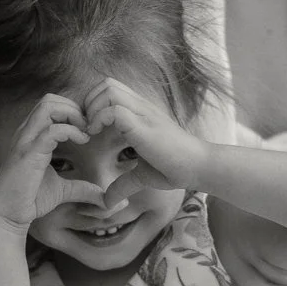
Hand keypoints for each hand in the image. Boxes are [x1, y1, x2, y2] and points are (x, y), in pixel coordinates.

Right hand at [0, 95, 103, 231]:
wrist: (8, 215)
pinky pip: (50, 130)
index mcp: (32, 135)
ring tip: (85, 133)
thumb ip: (83, 189)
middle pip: (50, 99)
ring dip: (73, 115)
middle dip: (74, 108)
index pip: (51, 105)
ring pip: (48, 106)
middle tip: (89, 129)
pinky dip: (71, 130)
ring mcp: (25, 141)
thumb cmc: (29, 200)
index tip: (88, 129)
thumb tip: (106, 199)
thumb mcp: (63, 190)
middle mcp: (26, 132)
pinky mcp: (28, 153)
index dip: (73, 111)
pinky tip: (83, 141)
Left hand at [81, 77, 205, 208]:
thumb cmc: (174, 168)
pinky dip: (100, 119)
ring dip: (93, 109)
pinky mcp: (144, 125)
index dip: (93, 104)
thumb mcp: (142, 175)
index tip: (90, 130)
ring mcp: (143, 113)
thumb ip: (123, 183)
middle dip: (89, 103)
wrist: (199, 167)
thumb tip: (107, 202)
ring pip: (108, 90)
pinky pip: (114, 110)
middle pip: (105, 83)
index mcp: (140, 112)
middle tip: (87, 128)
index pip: (110, 88)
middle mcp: (141, 107)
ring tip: (92, 131)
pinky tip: (97, 136)